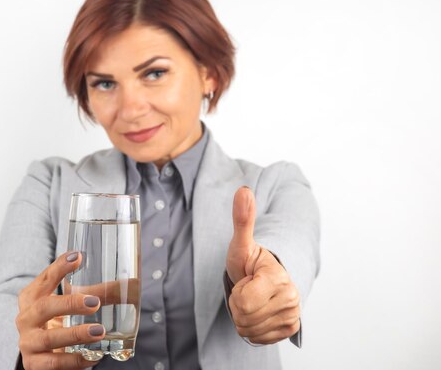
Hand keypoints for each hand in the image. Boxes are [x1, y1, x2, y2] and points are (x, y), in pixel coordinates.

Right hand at [16, 251, 105, 369]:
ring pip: (49, 338)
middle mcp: (26, 318)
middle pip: (44, 306)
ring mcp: (28, 343)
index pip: (45, 278)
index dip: (59, 267)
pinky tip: (92, 357)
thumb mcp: (70, 307)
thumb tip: (129, 284)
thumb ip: (92, 294)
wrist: (42, 358)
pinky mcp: (34, 365)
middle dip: (69, 304)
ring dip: (75, 334)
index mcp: (32, 298)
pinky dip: (74, 360)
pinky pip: (54, 363)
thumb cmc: (58, 324)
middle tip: (94, 302)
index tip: (78, 257)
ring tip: (99, 331)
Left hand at [225, 187, 300, 343]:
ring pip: (248, 330)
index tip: (246, 280)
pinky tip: (258, 311)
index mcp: (279, 278)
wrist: (264, 278)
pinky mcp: (290, 329)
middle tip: (248, 290)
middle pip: (244, 318)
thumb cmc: (250, 261)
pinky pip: (257, 338)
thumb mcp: (241, 243)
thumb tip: (243, 190)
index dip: (237, 293)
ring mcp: (292, 316)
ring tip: (252, 299)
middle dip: (238, 305)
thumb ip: (242, 219)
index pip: (243, 303)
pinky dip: (252, 328)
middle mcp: (291, 298)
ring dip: (244, 317)